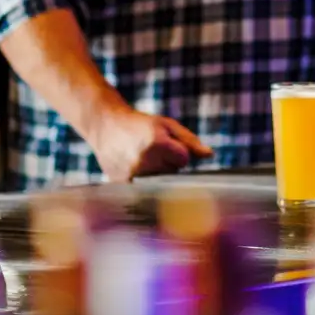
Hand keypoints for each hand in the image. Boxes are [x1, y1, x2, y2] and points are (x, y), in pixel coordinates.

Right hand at [89, 107, 211, 182]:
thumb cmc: (140, 124)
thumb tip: (209, 155)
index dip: (178, 152)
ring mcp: (131, 175)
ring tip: (142, 159)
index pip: (183, 160)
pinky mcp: (121, 185)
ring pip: (158, 183)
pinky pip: (143, 191)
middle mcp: (143, 160)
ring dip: (156, 175)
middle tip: (152, 152)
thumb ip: (189, 141)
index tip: (167, 146)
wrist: (105, 126)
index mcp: (157, 143)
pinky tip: (134, 168)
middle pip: (171, 173)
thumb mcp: (166, 124)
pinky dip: (143, 183)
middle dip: (167, 164)